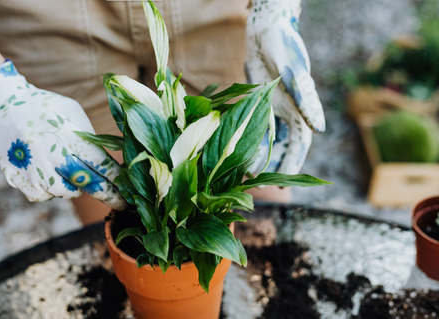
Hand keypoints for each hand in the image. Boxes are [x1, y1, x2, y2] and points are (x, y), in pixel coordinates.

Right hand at [0, 61, 126, 209]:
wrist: (3, 106)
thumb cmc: (46, 108)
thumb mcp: (74, 113)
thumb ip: (91, 139)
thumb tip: (114, 163)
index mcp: (69, 136)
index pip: (101, 165)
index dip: (118, 180)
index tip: (130, 191)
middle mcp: (52, 156)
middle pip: (88, 184)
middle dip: (109, 196)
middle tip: (122, 204)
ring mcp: (33, 170)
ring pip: (67, 193)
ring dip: (74, 186)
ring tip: (67, 166)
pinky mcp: (18, 180)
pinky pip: (44, 196)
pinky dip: (51, 188)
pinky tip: (47, 170)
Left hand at [246, 0, 325, 174]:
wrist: (266, 24)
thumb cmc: (278, 39)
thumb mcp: (289, 65)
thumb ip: (302, 93)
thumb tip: (319, 128)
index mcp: (301, 102)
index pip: (302, 139)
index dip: (294, 160)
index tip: (286, 181)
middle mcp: (292, 106)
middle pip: (288, 143)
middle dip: (280, 164)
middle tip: (268, 185)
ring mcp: (277, 104)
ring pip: (273, 137)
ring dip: (263, 153)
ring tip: (248, 172)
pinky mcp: (263, 99)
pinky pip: (260, 124)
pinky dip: (252, 137)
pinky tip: (240, 149)